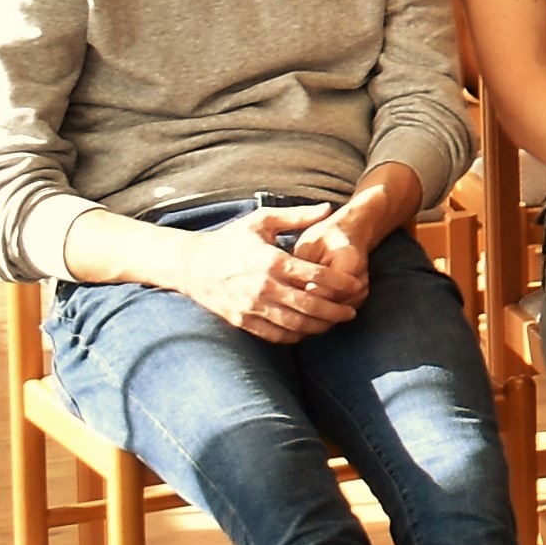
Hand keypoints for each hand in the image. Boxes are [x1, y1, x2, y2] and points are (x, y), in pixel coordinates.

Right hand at [174, 214, 357, 338]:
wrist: (190, 265)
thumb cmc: (230, 239)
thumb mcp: (262, 221)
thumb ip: (296, 216)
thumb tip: (327, 208)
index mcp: (271, 260)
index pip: (315, 275)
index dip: (340, 283)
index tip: (355, 286)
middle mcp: (263, 286)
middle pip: (310, 305)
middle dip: (336, 311)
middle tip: (351, 313)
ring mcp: (251, 307)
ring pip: (295, 325)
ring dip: (319, 327)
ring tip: (334, 323)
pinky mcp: (242, 321)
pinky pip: (275, 336)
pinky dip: (295, 337)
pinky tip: (307, 331)